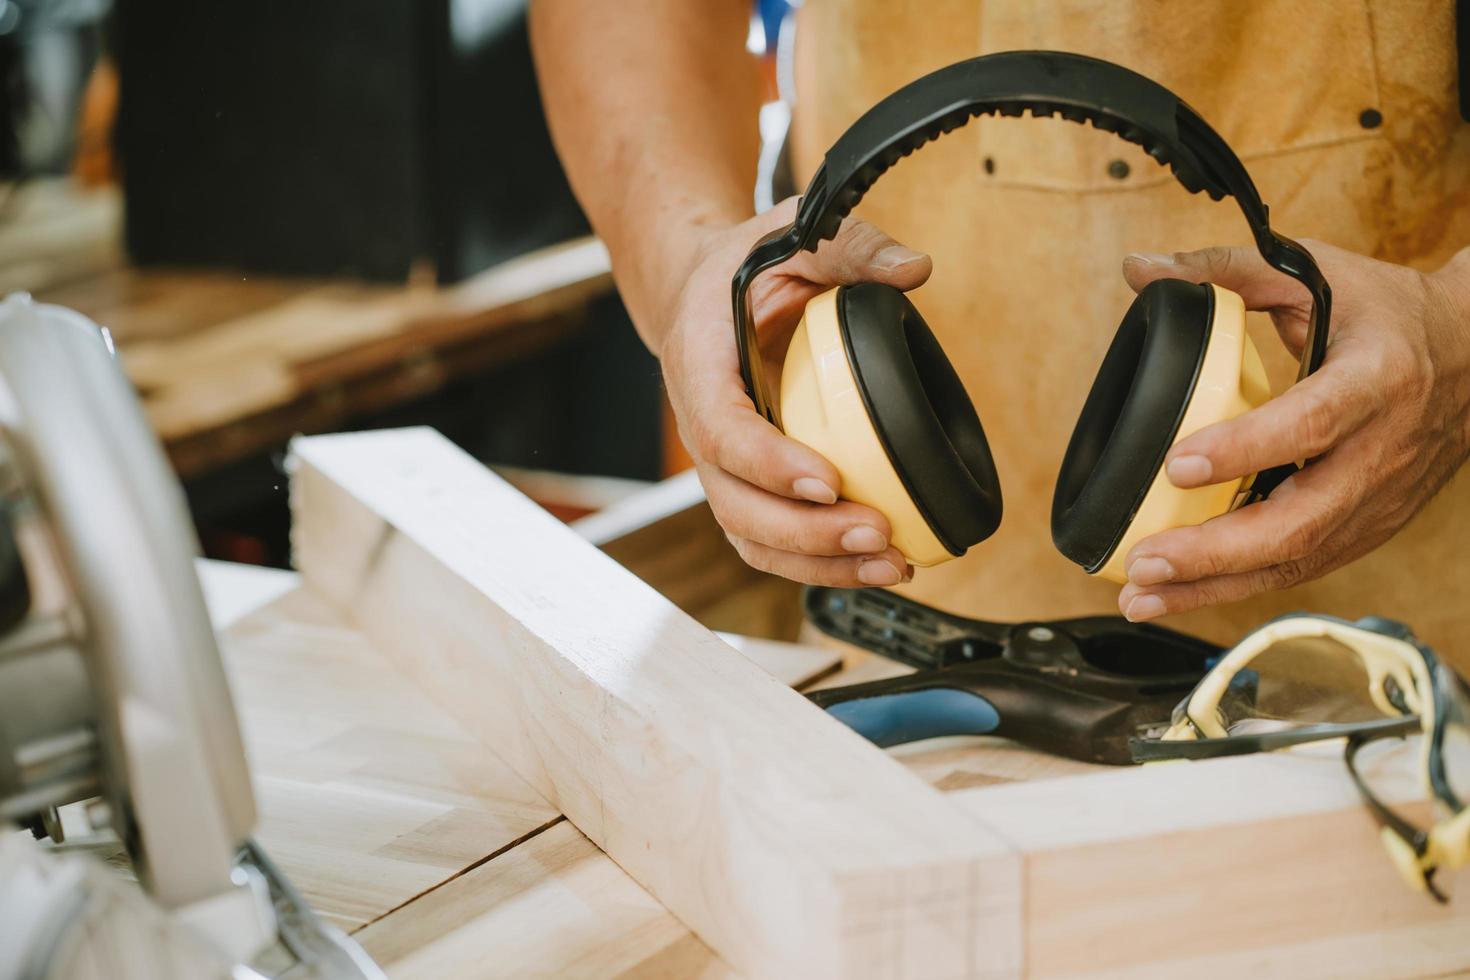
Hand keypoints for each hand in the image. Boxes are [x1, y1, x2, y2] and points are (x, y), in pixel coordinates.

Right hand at [656, 198, 931, 586]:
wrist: (699, 293)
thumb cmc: (744, 266)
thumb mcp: (791, 233)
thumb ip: (849, 245)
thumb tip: (914, 270)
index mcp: (699, 360)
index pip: (719, 427)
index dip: (767, 462)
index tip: (827, 479)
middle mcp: (700, 422)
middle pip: (734, 502)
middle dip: (805, 532)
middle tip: (876, 531)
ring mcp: (721, 463)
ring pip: (751, 535)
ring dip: (817, 562)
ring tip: (890, 563)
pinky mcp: (748, 485)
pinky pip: (771, 540)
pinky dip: (820, 564)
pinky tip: (875, 564)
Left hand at [1115, 241, 1469, 621]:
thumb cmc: (1387, 314)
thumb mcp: (1316, 272)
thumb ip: (1225, 270)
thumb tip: (1139, 270)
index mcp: (1376, 379)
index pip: (1310, 423)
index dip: (1246, 449)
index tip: (1178, 464)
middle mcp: (1381, 451)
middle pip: (1301, 520)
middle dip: (1215, 551)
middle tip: (1144, 561)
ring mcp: (1377, 499)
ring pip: (1297, 559)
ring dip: (1214, 586)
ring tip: (1141, 595)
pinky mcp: (1368, 527)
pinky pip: (1301, 567)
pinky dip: (1238, 586)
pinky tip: (1180, 594)